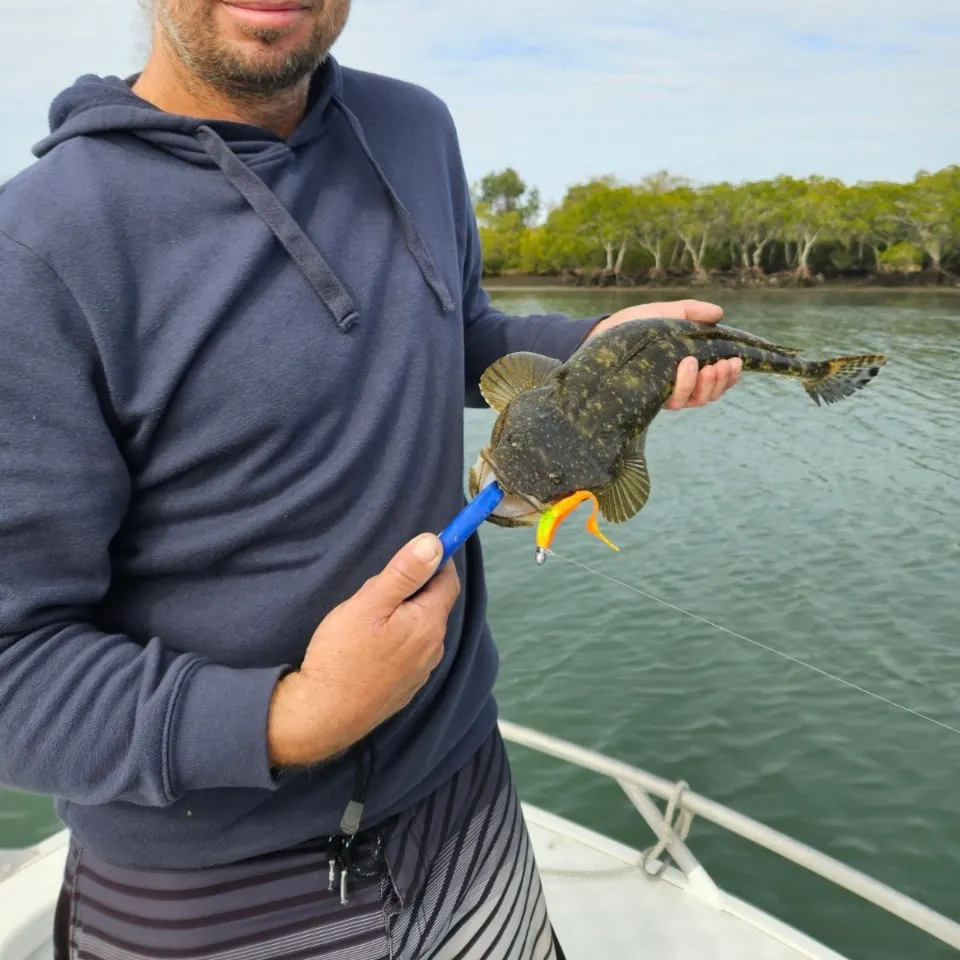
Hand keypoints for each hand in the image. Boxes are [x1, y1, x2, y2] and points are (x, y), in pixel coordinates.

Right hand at [267, 534, 459, 767]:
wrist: (322, 715)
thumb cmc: (341, 655)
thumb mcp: (369, 603)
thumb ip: (404, 572)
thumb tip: (435, 544)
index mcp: (429, 623)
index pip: (448, 581)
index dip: (436, 561)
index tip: (414, 552)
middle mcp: (434, 648)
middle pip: (433, 604)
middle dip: (412, 589)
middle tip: (375, 590)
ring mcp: (421, 671)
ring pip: (420, 628)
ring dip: (404, 616)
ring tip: (368, 619)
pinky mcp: (406, 687)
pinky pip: (410, 651)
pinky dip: (398, 640)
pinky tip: (370, 646)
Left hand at [586, 299, 741, 409]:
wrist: (602, 334)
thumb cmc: (634, 326)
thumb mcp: (666, 314)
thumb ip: (692, 313)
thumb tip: (719, 312)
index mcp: (688, 370)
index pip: (716, 381)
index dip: (730, 377)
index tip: (736, 361)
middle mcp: (678, 386)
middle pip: (709, 394)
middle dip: (722, 381)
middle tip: (726, 364)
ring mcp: (664, 393)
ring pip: (696, 400)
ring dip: (707, 384)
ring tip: (708, 366)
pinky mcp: (649, 397)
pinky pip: (674, 400)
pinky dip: (685, 384)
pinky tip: (686, 365)